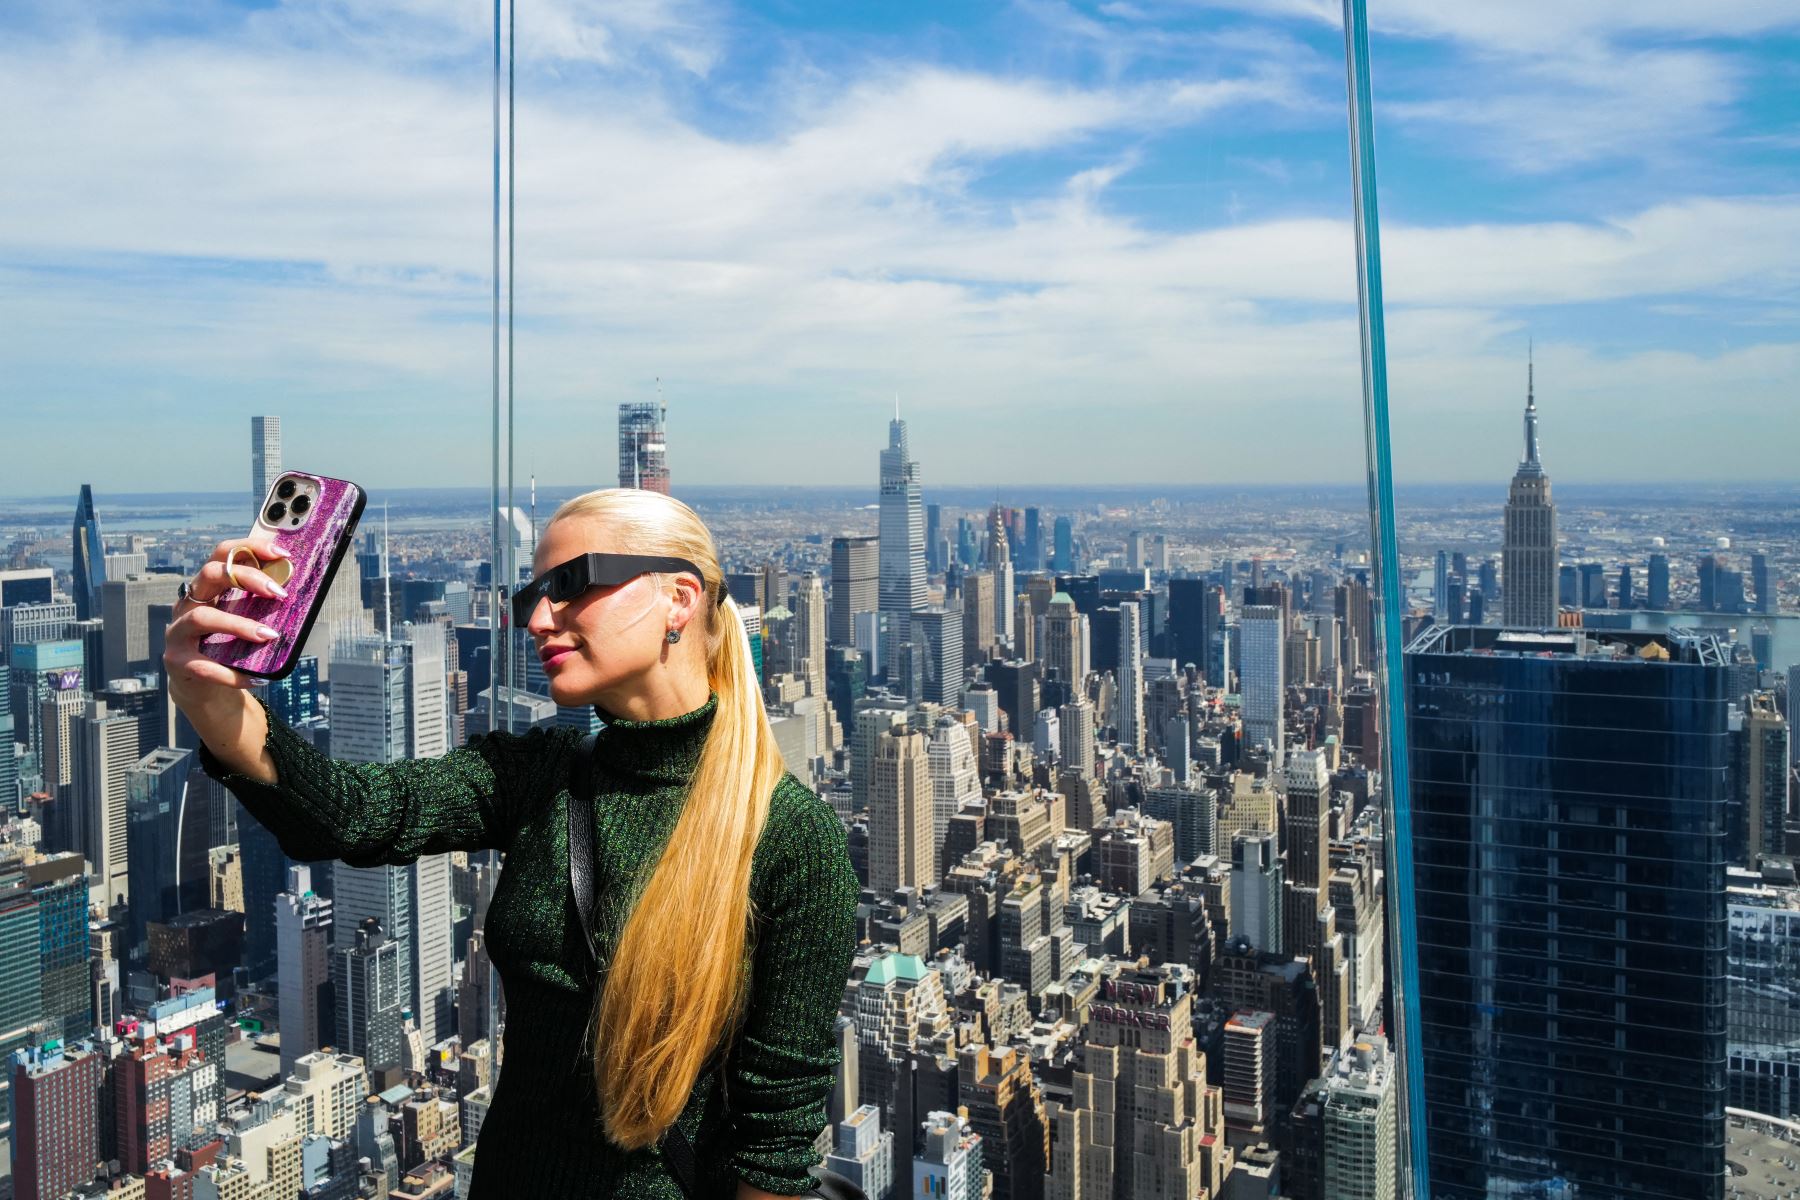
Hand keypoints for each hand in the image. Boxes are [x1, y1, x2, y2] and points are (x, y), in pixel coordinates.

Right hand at [163, 534, 292, 697]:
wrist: (203, 686)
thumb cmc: (229, 647)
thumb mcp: (245, 621)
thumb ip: (262, 607)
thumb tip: (303, 597)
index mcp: (208, 588)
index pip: (223, 553)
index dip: (251, 548)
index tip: (283, 554)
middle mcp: (188, 603)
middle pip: (210, 573)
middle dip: (247, 578)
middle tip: (280, 593)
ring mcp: (178, 631)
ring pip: (203, 618)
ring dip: (240, 625)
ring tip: (269, 636)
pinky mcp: (177, 661)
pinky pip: (204, 666)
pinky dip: (232, 673)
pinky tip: (256, 678)